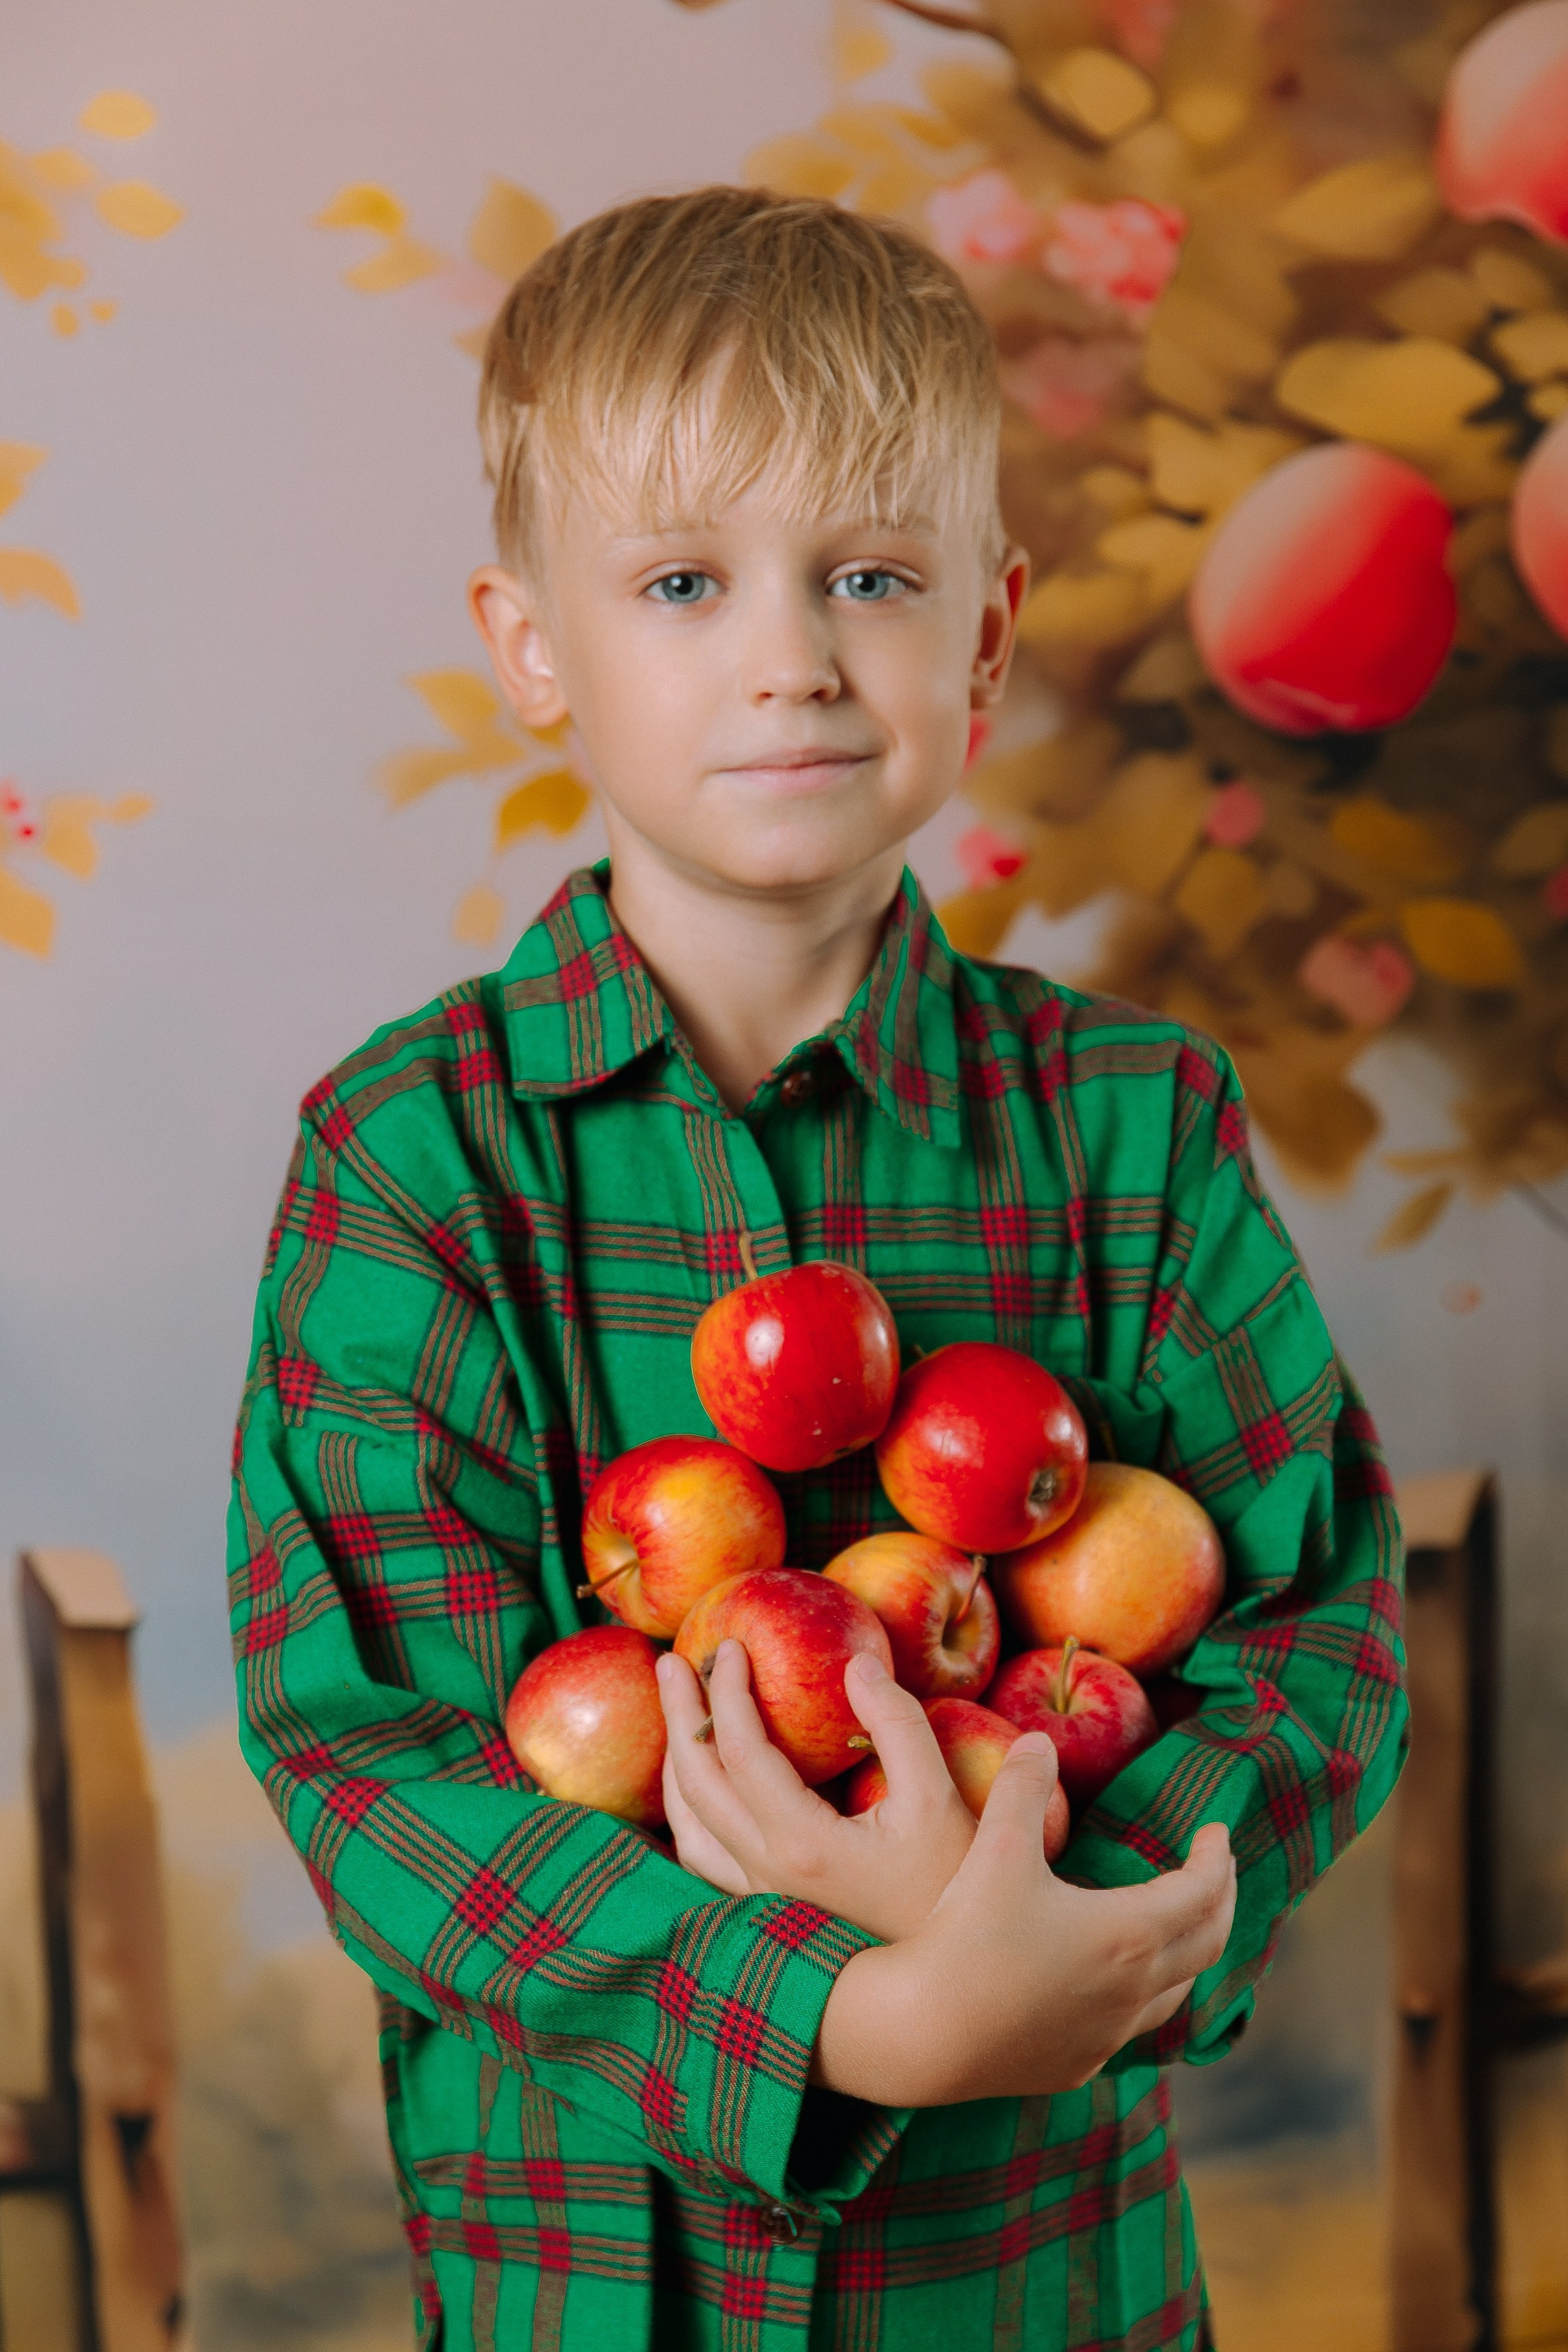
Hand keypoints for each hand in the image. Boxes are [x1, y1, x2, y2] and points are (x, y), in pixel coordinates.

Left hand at [657, 1639, 976, 1939]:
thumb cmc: (951, 1887)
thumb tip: (857, 1664)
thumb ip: (898, 1726)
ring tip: (676, 1719)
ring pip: (689, 1828)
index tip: (730, 1646)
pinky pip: (703, 1861)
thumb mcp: (937, 1799)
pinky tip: (698, 1795)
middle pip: (696, 1785)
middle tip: (670, 1662)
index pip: (739, 1750)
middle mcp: (764, 1875)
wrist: (952, 1982)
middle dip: (679, 1716)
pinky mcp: (769, 1915)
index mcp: (799, 1843)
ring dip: (676, 1767)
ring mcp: (761, 1901)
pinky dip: (690, 1815)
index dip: (728, 1691)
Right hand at [812, 1734, 1236, 2105]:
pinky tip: (1112, 1984)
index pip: (1200, 1891)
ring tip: (1176, 1927)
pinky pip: (1129, 2027)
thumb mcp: (997, 1847)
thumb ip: (1023, 1788)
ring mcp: (1107, 2035)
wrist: (923, 2034)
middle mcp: (1133, 1991)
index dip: (1215, 1857)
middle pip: (1207, 1943)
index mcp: (1129, 1934)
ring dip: (1186, 1953)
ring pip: (1173, 1993)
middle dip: (1220, 1902)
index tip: (1217, 1832)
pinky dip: (1141, 1994)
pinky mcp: (1076, 2065)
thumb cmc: (965, 1936)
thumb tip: (1039, 1739)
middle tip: (1216, 1872)